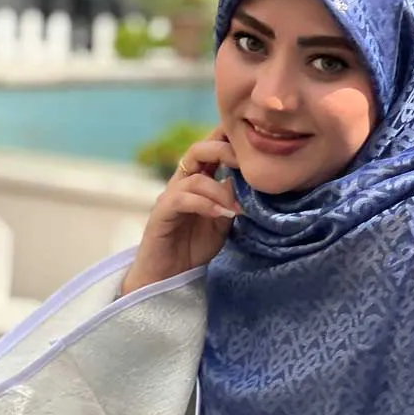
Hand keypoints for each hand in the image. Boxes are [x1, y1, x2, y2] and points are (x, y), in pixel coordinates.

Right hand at [120, 128, 242, 295]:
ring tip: (237, 207)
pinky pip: (181, 199)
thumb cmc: (195, 246)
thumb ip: (232, 199)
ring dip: (220, 190)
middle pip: (198, 150)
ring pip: (194, 177)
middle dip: (224, 151)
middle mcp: (182, 182)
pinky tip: (221, 214)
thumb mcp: (223, 221)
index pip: (211, 149)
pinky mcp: (161, 213)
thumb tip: (248, 180)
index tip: (252, 140)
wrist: (170, 275)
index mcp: (198, 180)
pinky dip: (205, 204)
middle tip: (247, 164)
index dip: (228, 139)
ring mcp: (170, 196)